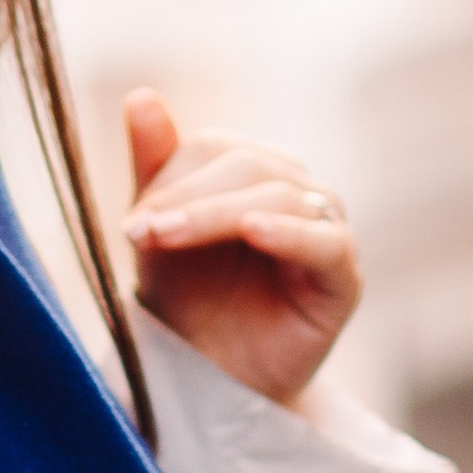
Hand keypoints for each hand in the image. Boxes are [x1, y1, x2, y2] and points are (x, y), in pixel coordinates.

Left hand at [121, 88, 360, 407]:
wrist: (209, 378)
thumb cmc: (186, 300)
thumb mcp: (157, 232)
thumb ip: (154, 164)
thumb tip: (141, 95)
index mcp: (252, 170)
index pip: (215, 148)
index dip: (170, 177)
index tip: (130, 222)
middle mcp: (295, 189)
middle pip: (248, 166)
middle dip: (187, 198)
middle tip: (139, 232)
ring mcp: (324, 229)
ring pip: (280, 195)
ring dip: (216, 214)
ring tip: (166, 239)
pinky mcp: (343, 276)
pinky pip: (326, 241)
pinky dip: (290, 232)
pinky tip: (255, 232)